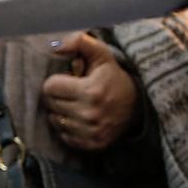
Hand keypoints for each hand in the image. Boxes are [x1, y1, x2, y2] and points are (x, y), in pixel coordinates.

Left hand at [42, 32, 141, 151]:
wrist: (137, 105)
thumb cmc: (113, 77)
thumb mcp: (101, 55)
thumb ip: (79, 42)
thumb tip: (55, 46)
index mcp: (90, 91)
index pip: (49, 87)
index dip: (56, 82)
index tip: (68, 81)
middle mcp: (89, 115)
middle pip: (50, 104)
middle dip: (57, 96)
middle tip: (72, 92)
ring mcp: (90, 132)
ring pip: (54, 121)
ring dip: (60, 112)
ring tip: (76, 104)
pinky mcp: (91, 145)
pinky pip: (63, 136)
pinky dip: (67, 128)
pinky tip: (80, 119)